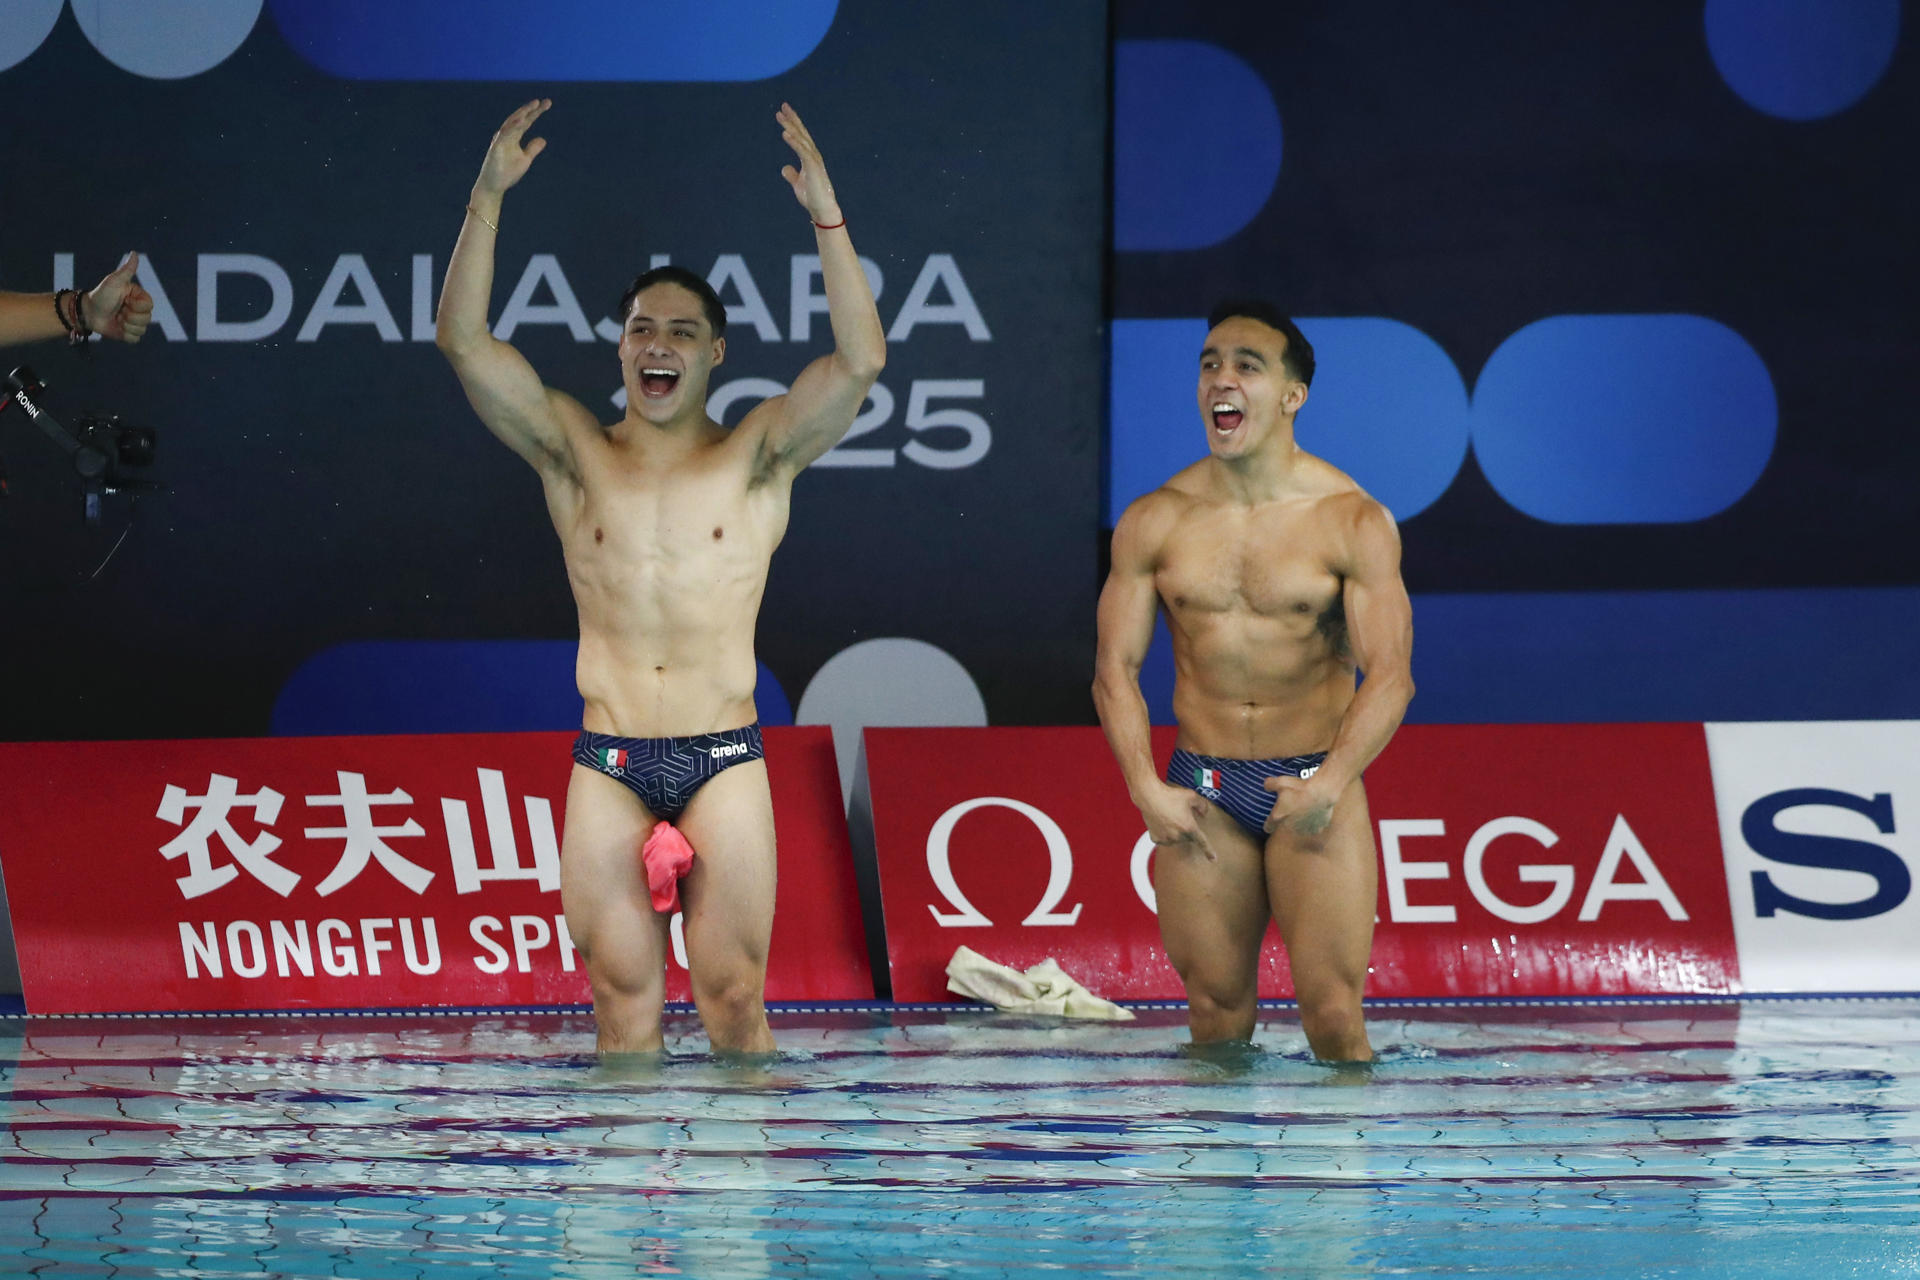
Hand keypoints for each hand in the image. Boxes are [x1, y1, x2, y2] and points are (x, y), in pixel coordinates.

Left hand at [82, 252, 152, 343]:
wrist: (88, 312)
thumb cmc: (101, 294)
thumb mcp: (114, 282)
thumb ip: (127, 270)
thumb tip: (134, 253)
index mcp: (140, 298)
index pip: (149, 306)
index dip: (136, 306)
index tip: (124, 300)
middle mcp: (140, 311)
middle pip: (147, 319)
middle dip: (129, 316)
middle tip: (118, 310)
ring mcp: (135, 323)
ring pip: (141, 330)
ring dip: (125, 325)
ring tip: (116, 318)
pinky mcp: (129, 334)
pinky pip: (135, 339)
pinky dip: (124, 334)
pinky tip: (116, 327)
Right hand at [474, 99, 550, 198]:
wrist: (494, 186)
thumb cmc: (507, 173)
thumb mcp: (525, 159)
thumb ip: (532, 149)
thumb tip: (543, 139)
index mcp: (514, 137)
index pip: (527, 122)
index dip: (536, 112)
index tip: (547, 103)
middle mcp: (506, 135)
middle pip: (520, 119)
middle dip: (531, 110)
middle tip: (543, 102)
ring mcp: (500, 140)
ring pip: (511, 124)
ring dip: (522, 114)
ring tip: (533, 106)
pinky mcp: (496, 148)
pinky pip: (505, 135)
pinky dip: (513, 127)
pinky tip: (522, 121)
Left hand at [776, 102, 840, 224]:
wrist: (823, 210)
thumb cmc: (813, 198)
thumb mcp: (798, 184)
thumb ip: (792, 174)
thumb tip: (784, 167)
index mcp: (809, 158)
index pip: (800, 137)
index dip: (792, 124)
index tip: (783, 113)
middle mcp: (813, 156)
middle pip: (801, 133)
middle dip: (792, 119)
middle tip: (783, 106)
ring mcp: (814, 160)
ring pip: (801, 139)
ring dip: (790, 127)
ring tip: (780, 116)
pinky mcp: (813, 167)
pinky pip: (801, 151)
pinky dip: (793, 141)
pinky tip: (785, 133)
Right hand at [1138, 781, 1215, 861]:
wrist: (1149, 796)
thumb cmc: (1169, 795)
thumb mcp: (1191, 796)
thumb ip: (1202, 805)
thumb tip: (1204, 811)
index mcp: (1189, 827)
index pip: (1202, 842)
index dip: (1209, 851)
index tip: (1213, 859)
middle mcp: (1178, 836)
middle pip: (1187, 837)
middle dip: (1186, 829)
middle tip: (1179, 816)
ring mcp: (1166, 838)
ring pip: (1175, 839)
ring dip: (1175, 832)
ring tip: (1169, 817)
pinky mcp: (1156, 839)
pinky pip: (1163, 839)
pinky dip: (1163, 833)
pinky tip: (1161, 822)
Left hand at [1264, 774, 1336, 836]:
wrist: (1322, 793)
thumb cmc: (1300, 788)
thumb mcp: (1281, 781)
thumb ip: (1270, 784)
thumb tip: (1266, 785)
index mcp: (1278, 817)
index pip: (1268, 827)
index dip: (1268, 823)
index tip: (1272, 818)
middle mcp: (1289, 827)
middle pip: (1284, 827)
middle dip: (1287, 819)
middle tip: (1292, 807)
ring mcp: (1304, 830)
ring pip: (1299, 828)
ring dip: (1300, 822)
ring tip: (1304, 808)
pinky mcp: (1317, 829)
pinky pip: (1313, 827)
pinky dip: (1313, 822)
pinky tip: (1315, 812)